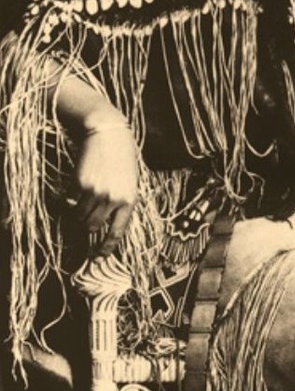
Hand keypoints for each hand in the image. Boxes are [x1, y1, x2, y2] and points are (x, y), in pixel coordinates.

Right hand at [70, 121, 138, 254]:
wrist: (109, 134)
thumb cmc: (122, 159)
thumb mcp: (130, 183)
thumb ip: (122, 204)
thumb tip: (106, 228)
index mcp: (129, 201)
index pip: (116, 233)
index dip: (105, 248)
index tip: (97, 256)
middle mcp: (112, 199)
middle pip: (93, 227)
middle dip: (86, 230)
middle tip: (82, 227)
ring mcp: (95, 192)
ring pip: (80, 217)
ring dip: (77, 216)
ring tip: (79, 207)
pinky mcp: (80, 184)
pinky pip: (71, 202)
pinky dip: (68, 201)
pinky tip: (71, 193)